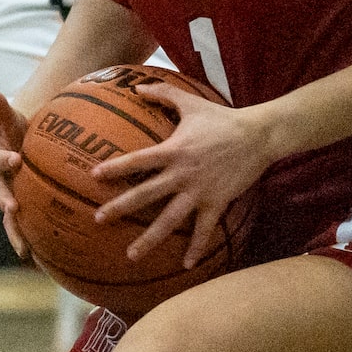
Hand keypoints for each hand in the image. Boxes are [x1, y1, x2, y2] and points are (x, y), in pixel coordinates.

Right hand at [0, 89, 33, 262]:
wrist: (20, 145)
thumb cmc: (15, 129)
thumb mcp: (8, 116)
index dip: (3, 160)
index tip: (15, 158)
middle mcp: (1, 183)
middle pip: (1, 197)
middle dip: (6, 205)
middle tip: (14, 209)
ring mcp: (12, 199)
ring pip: (12, 222)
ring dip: (18, 236)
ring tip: (27, 252)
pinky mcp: (24, 211)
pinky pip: (30, 231)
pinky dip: (37, 247)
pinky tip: (49, 265)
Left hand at [91, 82, 270, 268]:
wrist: (258, 135)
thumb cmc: (222, 118)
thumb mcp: (190, 102)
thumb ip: (162, 93)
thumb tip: (136, 86)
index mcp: (172, 150)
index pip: (138, 160)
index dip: (116, 168)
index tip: (94, 176)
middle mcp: (181, 174)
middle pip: (145, 194)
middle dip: (120, 207)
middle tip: (98, 219)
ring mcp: (199, 191)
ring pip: (170, 220)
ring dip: (150, 239)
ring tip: (131, 255)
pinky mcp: (217, 203)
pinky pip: (205, 230)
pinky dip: (197, 248)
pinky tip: (186, 265)